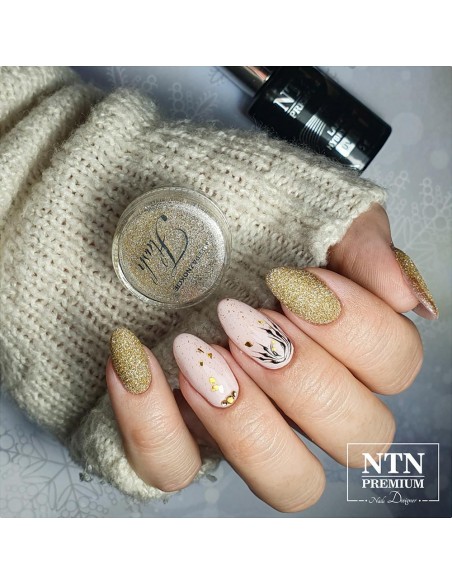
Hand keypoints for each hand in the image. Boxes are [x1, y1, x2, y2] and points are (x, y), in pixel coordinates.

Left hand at [105, 204, 436, 511]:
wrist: (125, 199)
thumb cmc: (218, 201)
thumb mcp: (295, 199)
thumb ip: (359, 241)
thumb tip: (412, 300)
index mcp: (338, 338)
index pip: (395, 368)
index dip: (358, 333)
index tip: (295, 281)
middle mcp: (299, 393)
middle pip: (359, 436)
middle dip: (305, 377)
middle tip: (245, 318)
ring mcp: (239, 423)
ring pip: (289, 483)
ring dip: (250, 421)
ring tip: (200, 349)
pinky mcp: (170, 435)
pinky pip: (170, 468)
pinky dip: (152, 419)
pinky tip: (134, 358)